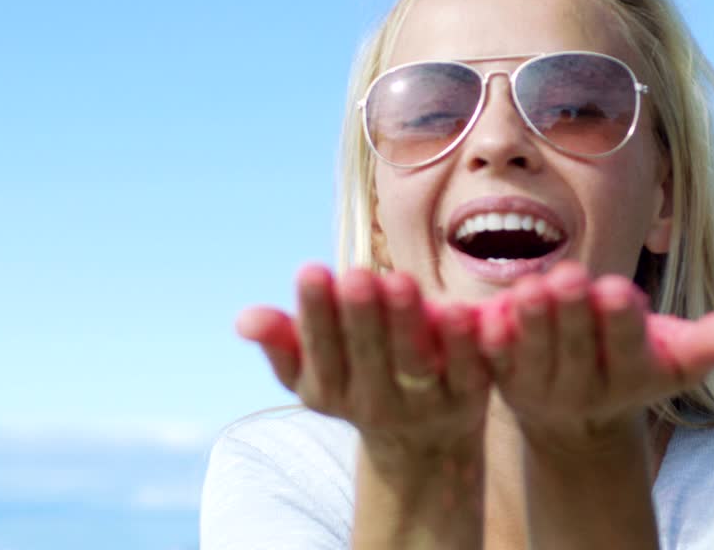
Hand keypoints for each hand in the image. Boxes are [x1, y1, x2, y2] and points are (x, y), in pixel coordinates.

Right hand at [236, 265, 490, 456]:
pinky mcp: (469, 398)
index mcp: (331, 392)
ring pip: (415, 363)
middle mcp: (376, 403)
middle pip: (369, 358)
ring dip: (407, 322)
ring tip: (400, 280)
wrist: (421, 443)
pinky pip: (468, 369)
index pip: (321, 354)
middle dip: (361, 316)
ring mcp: (424, 404)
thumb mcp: (315, 370)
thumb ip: (283, 342)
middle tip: (356, 274)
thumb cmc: (356, 379)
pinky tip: (463, 308)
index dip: (316, 315)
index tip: (310, 269)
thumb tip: (244, 319)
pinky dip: (466, 343)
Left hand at [478, 261, 713, 441]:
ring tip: (529, 286)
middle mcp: (585, 387)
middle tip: (569, 275)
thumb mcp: (675, 359)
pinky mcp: (504, 382)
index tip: (617, 290)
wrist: (579, 421)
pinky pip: (493, 361)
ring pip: (533, 355)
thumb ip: (707, 343)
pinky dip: (486, 339)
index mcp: (630, 375)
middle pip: (577, 349)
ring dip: (529, 322)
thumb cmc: (634, 364)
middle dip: (572, 313)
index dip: (620, 321)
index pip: (627, 347)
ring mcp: (541, 388)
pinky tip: (480, 313)